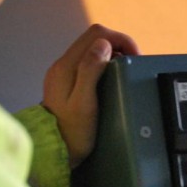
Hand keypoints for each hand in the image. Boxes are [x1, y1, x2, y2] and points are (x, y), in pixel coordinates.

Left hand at [42, 24, 139, 167]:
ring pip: (92, 49)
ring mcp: (64, 72)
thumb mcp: (84, 103)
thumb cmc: (71, 133)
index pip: (96, 34)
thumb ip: (90, 71)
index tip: (134, 57)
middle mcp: (63, 64)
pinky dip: (104, 64)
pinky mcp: (67, 82)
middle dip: (118, 45)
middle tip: (133, 63)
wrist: (52, 152)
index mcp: (66, 66)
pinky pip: (89, 62)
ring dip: (112, 54)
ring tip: (125, 71)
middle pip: (94, 38)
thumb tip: (103, 44)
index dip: (120, 39)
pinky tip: (112, 79)